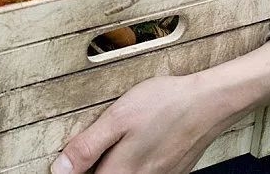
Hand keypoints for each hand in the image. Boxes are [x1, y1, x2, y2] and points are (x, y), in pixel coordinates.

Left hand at [51, 37, 269, 173]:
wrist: (209, 102)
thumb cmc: (163, 104)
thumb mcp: (117, 119)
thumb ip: (87, 147)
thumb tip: (60, 171)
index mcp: (122, 173)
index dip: (74, 173)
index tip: (66, 166)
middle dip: (93, 168)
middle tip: (85, 152)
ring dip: (112, 165)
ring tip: (113, 143)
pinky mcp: (172, 173)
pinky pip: (144, 173)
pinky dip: (132, 164)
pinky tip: (133, 145)